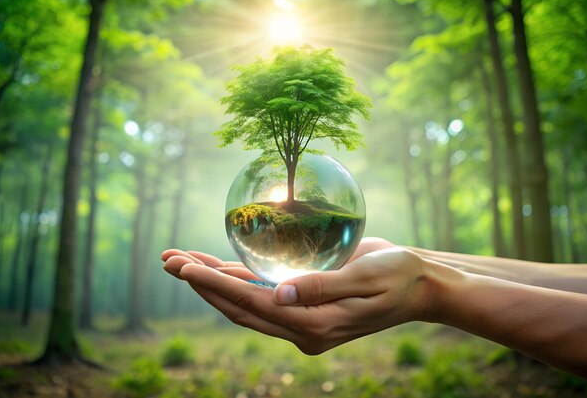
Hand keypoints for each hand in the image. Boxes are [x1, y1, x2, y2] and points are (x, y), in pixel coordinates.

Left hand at [161, 238, 435, 354]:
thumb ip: (323, 287)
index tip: (185, 269)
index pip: (253, 305)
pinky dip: (235, 278)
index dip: (216, 286)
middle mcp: (302, 327)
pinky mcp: (303, 302)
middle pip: (238, 306)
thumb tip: (279, 294)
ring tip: (178, 260)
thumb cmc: (398, 276)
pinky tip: (214, 265)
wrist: (418, 285)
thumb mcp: (366, 279)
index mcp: (315, 327)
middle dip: (202, 284)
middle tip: (168, 260)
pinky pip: (261, 292)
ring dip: (211, 281)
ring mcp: (300, 317)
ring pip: (244, 300)